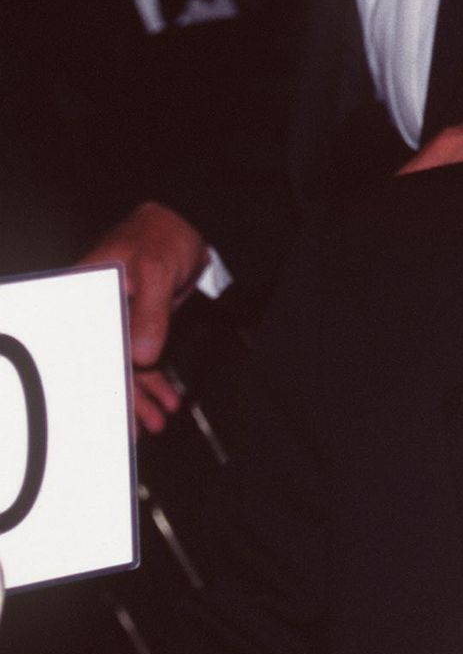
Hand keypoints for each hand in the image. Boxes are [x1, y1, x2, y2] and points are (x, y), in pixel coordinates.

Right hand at [83, 201, 207, 433]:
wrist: (187, 226)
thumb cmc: (162, 236)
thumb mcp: (156, 271)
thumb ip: (150, 313)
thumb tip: (141, 353)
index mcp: (84, 293)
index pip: (84, 343)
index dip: (92, 378)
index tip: (103, 407)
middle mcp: (94, 309)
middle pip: (101, 360)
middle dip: (120, 396)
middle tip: (134, 427)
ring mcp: (115, 319)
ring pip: (123, 365)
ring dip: (141, 394)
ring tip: (157, 419)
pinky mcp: (137, 324)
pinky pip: (141, 359)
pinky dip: (154, 380)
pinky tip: (166, 399)